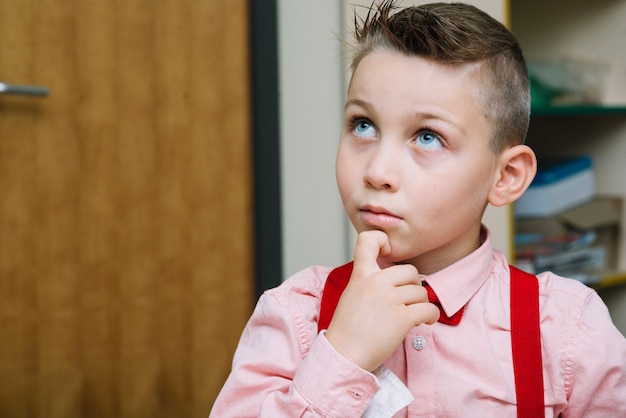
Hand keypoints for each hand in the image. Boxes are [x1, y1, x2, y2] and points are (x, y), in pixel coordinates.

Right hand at [325, 230, 439, 371]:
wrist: (343, 355)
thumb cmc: (347, 329)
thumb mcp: (352, 294)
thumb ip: (368, 280)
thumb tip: (391, 277)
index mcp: (361, 275)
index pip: (368, 239)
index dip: (382, 239)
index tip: (388, 252)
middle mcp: (376, 283)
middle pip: (410, 270)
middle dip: (413, 285)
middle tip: (408, 299)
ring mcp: (389, 299)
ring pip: (421, 291)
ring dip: (421, 304)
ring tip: (414, 315)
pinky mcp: (402, 318)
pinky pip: (429, 309)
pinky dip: (432, 316)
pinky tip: (425, 321)